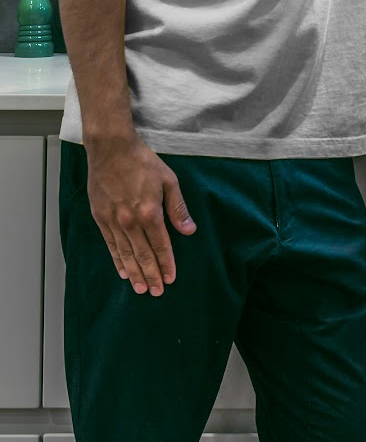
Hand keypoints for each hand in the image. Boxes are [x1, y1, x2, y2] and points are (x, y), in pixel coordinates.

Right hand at [84, 136, 194, 295]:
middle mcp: (130, 221)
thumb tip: (189, 231)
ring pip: (125, 253)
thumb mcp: (169, 181)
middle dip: (151, 275)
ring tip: (140, 288)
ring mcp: (113, 220)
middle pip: (142, 254)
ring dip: (134, 273)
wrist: (111, 149)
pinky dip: (117, 259)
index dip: (166, 263)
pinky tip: (122, 271)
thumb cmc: (143, 162)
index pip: (160, 245)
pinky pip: (110, 244)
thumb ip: (177, 209)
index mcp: (150, 212)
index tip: (171, 279)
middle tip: (156, 292)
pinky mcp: (100, 217)